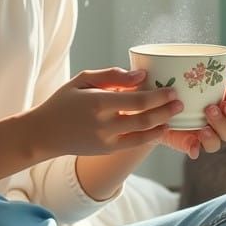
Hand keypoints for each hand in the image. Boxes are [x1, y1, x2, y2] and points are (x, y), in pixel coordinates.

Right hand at [30, 67, 188, 157]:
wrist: (45, 132)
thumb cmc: (65, 100)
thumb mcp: (83, 79)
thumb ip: (112, 75)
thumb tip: (140, 75)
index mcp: (98, 102)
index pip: (136, 100)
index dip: (158, 96)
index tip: (172, 89)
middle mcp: (103, 124)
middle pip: (144, 118)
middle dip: (166, 110)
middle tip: (180, 101)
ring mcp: (106, 140)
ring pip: (142, 133)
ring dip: (162, 124)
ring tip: (174, 115)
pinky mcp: (106, 150)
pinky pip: (134, 144)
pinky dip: (150, 137)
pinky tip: (161, 129)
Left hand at [154, 53, 225, 159]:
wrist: (154, 106)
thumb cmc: (181, 87)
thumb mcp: (194, 75)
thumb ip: (215, 67)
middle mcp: (225, 119)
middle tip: (221, 104)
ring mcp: (212, 133)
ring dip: (220, 126)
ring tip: (206, 118)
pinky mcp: (195, 144)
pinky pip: (202, 149)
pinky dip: (199, 146)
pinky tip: (195, 140)